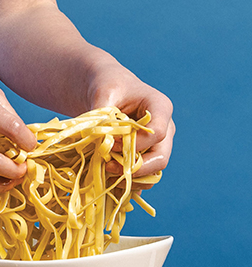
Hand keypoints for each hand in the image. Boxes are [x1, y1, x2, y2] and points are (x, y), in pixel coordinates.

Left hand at [86, 62, 174, 177]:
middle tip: (109, 168)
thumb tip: (100, 140)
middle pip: (161, 157)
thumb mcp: (103, 91)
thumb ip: (103, 113)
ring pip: (155, 171)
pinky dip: (129, 182)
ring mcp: (159, 143)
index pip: (157, 133)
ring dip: (132, 178)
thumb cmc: (108, 85)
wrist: (108, 88)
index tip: (112, 144)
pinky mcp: (148, 154)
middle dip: (137, 168)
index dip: (135, 143)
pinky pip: (144, 175)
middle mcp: (166, 127)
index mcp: (160, 107)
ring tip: (107, 175)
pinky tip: (110, 181)